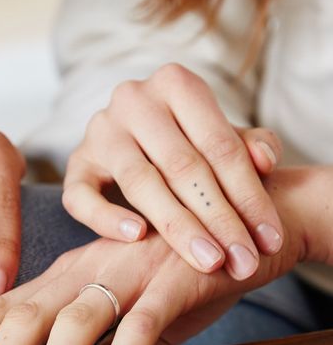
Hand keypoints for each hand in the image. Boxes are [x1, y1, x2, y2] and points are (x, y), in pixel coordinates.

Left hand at [0, 168, 313, 344]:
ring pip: (75, 325)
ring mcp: (129, 275)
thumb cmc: (163, 270)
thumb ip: (78, 328)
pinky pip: (142, 324)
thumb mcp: (110, 296)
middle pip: (24, 318)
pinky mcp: (174, 284)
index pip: (2, 308)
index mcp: (65, 273)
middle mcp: (87, 271)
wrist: (231, 223)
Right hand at [63, 63, 283, 279]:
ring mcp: (99, 131)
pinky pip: (83, 196)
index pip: (220, 144)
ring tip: (208, 260)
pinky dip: (108, 218)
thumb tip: (264, 161)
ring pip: (140, 182)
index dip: (249, 196)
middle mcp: (133, 100)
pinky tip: (137, 236)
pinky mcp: (75, 165)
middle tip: (243, 261)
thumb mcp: (221, 137)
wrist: (134, 140)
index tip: (269, 240)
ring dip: (178, 227)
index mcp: (175, 83)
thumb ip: (250, 145)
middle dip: (218, 219)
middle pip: (182, 165)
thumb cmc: (186, 142)